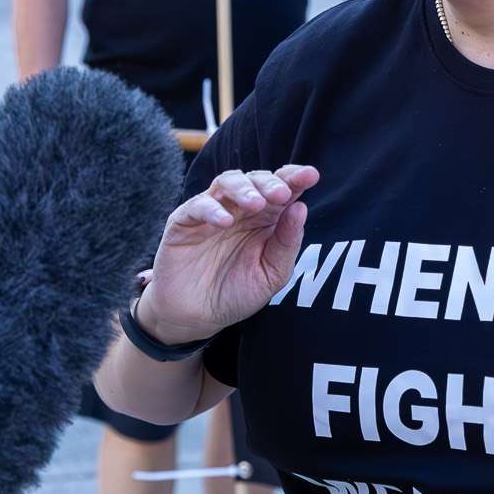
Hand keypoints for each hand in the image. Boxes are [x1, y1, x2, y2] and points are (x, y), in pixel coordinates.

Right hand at [137, 166, 319, 344]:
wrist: (197, 317)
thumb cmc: (237, 293)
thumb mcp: (271, 274)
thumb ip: (286, 243)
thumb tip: (301, 207)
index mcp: (267, 218)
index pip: (283, 188)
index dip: (295, 177)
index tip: (310, 175)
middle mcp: (240, 209)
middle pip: (256, 180)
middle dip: (270, 183)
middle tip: (282, 194)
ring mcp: (211, 212)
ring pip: (227, 183)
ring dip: (243, 189)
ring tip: (256, 203)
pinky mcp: (183, 222)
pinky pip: (196, 206)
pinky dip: (211, 209)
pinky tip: (225, 221)